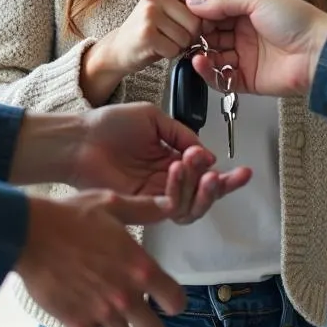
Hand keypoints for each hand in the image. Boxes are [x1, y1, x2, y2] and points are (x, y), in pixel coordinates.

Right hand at [16, 191, 185, 326]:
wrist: (31, 233)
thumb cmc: (71, 215)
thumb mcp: (111, 203)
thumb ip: (144, 208)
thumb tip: (168, 204)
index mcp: (139, 267)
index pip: (176, 302)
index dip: (172, 300)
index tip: (163, 295)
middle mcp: (125, 295)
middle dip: (148, 321)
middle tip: (137, 308)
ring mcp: (100, 312)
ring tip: (112, 312)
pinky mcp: (76, 322)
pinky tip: (91, 318)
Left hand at [71, 102, 251, 222]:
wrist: (82, 137)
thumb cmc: (110, 124)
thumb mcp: (154, 119)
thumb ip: (183, 134)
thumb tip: (209, 155)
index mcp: (170, 162)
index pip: (204, 175)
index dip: (225, 176)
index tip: (244, 171)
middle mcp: (165, 183)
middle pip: (203, 197)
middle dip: (222, 188)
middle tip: (231, 177)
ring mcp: (154, 196)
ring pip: (191, 206)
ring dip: (201, 186)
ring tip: (198, 164)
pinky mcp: (142, 206)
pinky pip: (170, 206)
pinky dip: (180, 188)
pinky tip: (179, 166)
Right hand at [94, 0, 213, 73]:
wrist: (120, 47)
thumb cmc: (153, 28)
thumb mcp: (171, 7)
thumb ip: (193, 6)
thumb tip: (214, 19)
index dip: (206, 14)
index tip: (192, 21)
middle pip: (197, 20)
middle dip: (191, 34)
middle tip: (173, 34)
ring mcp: (149, 12)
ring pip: (187, 37)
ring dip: (180, 45)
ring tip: (164, 40)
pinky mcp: (145, 33)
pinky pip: (175, 49)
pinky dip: (170, 54)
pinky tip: (157, 48)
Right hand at [184, 0, 326, 96]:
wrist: (318, 52)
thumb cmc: (297, 20)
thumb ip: (224, 0)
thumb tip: (196, 3)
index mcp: (247, 12)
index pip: (215, 13)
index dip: (200, 15)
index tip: (186, 16)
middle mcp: (245, 34)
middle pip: (211, 36)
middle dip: (196, 36)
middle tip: (185, 35)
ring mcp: (245, 58)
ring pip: (212, 57)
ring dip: (199, 53)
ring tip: (191, 51)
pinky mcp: (247, 80)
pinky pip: (221, 78)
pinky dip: (207, 72)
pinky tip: (200, 63)